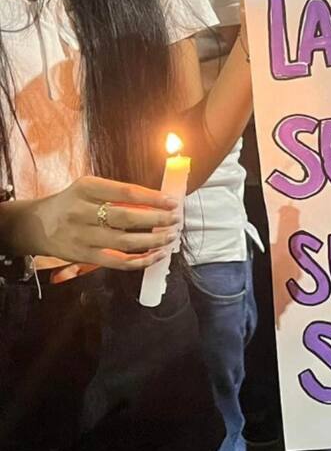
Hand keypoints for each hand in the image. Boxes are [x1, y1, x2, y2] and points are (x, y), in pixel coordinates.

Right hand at [8, 176, 181, 269]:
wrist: (34, 225)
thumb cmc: (70, 204)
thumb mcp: (88, 190)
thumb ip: (118, 195)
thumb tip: (157, 202)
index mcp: (85, 188)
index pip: (126, 192)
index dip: (153, 198)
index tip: (172, 202)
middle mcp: (81, 212)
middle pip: (127, 218)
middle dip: (157, 220)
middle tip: (176, 220)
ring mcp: (82, 236)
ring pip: (126, 242)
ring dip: (154, 241)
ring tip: (171, 237)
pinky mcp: (84, 256)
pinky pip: (118, 262)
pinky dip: (141, 261)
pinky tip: (157, 256)